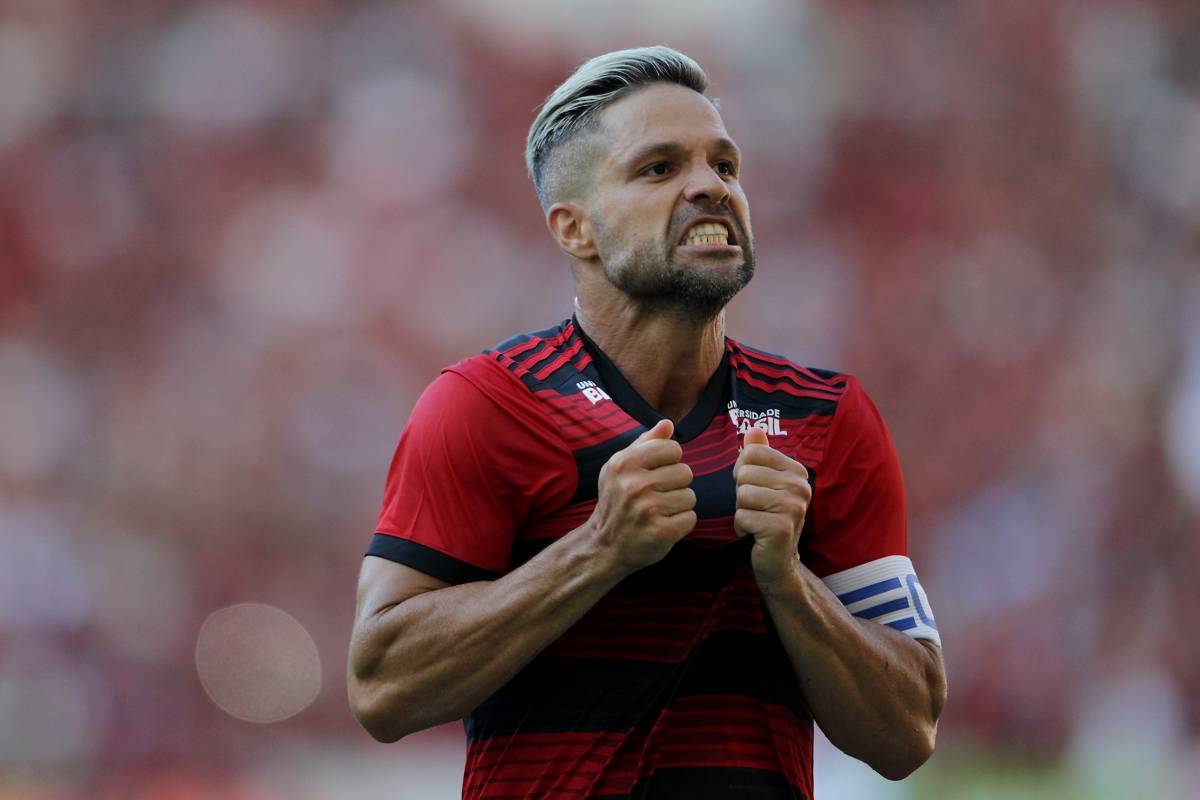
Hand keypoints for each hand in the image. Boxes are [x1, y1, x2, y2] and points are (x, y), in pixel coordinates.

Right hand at [588, 419, 696, 572]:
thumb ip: (645, 443)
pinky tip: (663, 525)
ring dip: (679, 505)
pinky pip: (691, 518)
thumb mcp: (621, 467)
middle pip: (685, 472)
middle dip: (675, 485)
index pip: (673, 448)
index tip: (655, 474)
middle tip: (655, 497)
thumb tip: (668, 424)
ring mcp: (648, 509)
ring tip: (658, 512)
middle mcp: (634, 484)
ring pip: (690, 496)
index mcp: (624, 463)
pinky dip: (681, 524)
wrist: (603, 545)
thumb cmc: (616, 501)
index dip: (669, 462)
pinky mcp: (660, 532)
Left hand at [733, 427, 811, 585]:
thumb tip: (754, 428)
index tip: (755, 488)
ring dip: (741, 510)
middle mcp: (800, 486)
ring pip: (742, 494)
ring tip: (756, 520)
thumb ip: (760, 454)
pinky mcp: (781, 528)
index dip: (743, 471)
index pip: (751, 452)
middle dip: (741, 493)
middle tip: (756, 508)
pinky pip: (741, 516)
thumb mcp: (765, 482)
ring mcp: (793, 507)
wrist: (778, 560)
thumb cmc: (767, 516)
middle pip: (744, 473)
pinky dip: (741, 527)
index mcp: (796, 470)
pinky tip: (755, 534)